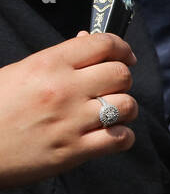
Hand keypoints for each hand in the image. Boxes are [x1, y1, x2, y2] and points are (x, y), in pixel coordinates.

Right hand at [0, 31, 139, 188]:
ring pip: (127, 106)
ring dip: (124, 108)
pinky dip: (121, 136)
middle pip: (121, 74)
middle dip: (122, 79)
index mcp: (48, 64)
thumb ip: (57, 59)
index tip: (124, 56)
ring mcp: (71, 121)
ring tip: (110, 111)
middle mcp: (64, 90)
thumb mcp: (18, 73)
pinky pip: (119, 139)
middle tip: (111, 86)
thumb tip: (87, 41)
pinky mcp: (73, 151)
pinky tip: (109, 134)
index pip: (103, 44)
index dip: (121, 48)